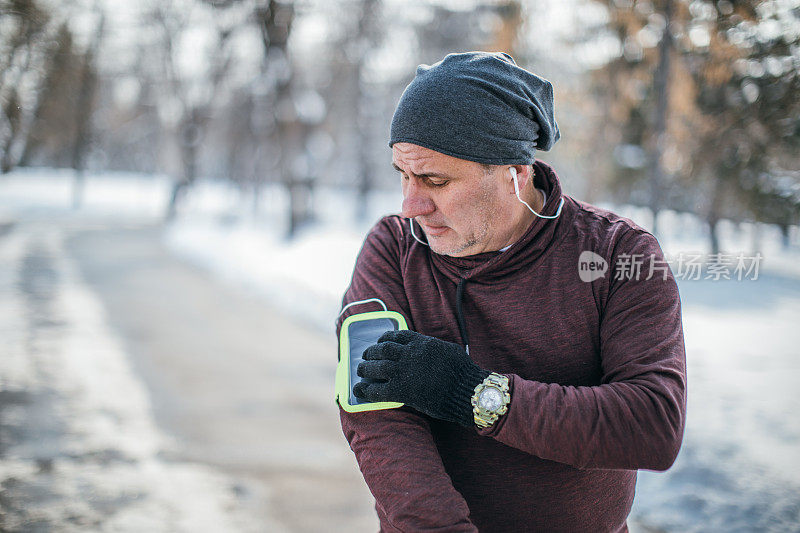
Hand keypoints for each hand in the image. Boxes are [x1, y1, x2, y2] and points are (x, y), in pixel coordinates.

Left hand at [354, 330, 489, 426]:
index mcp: (422, 343)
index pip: (397, 335)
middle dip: (371, 352)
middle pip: (382, 349)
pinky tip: (358, 391)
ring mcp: (404, 372)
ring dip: (365, 368)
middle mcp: (410, 354)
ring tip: (360, 370)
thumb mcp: (449, 351)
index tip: (379, 341)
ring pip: (376, 366)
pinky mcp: (402, 391)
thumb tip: (429, 347)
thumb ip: (434, 347)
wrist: (468, 392)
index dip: (384, 338)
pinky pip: (377, 389)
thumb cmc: (464, 374)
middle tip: (365, 357)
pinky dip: (365, 390)